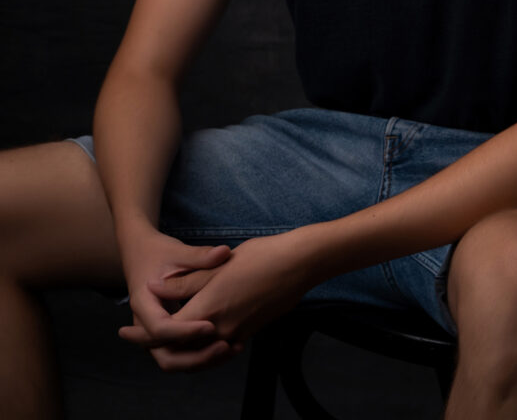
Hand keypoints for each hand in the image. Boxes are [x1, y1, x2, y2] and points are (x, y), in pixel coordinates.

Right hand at [118, 225, 235, 369]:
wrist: (139, 253)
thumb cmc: (158, 251)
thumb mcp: (177, 251)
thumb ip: (200, 255)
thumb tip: (225, 252)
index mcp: (144, 303)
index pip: (161, 328)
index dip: (186, 330)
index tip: (211, 326)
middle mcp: (145, 324)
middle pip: (165, 356)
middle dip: (195, 358)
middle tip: (225, 346)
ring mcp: (154, 333)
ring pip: (174, 360)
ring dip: (201, 360)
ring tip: (232, 349)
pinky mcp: (166, 334)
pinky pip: (180, 353)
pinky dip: (200, 354)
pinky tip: (228, 345)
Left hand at [121, 230, 312, 370]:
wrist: (299, 264)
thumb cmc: (261, 257)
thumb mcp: (219, 264)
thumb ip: (186, 281)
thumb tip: (156, 287)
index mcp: (209, 309)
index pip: (165, 334)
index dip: (142, 335)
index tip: (125, 332)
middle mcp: (221, 328)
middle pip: (180, 352)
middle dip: (157, 347)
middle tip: (137, 336)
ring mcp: (238, 333)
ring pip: (199, 351)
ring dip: (180, 346)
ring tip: (163, 333)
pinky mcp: (249, 331)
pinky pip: (218, 345)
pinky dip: (201, 342)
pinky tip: (198, 328)